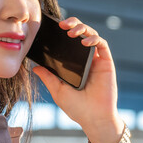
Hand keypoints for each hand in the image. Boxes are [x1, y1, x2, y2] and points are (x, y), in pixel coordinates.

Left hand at [31, 17, 122, 142]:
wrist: (94, 118)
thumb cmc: (77, 108)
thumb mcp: (58, 91)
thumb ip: (48, 77)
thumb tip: (35, 67)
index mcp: (74, 65)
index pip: (69, 43)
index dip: (62, 33)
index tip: (52, 28)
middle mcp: (86, 60)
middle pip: (81, 34)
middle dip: (73, 24)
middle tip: (62, 24)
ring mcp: (97, 60)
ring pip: (92, 35)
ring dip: (82, 28)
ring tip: (71, 31)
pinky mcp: (106, 62)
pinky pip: (102, 44)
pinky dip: (94, 39)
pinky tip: (84, 41)